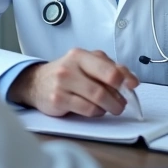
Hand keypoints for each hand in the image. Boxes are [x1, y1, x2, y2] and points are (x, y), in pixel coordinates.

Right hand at [7, 48, 138, 117]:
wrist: (35, 83)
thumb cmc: (67, 74)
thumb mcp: (86, 64)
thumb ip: (108, 68)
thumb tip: (131, 81)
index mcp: (81, 55)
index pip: (110, 67)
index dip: (125, 79)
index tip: (132, 86)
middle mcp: (71, 66)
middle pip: (105, 85)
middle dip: (118, 98)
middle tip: (122, 104)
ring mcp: (63, 83)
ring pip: (97, 99)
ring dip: (110, 107)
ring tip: (112, 109)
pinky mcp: (58, 99)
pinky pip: (87, 109)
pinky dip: (96, 112)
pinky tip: (96, 110)